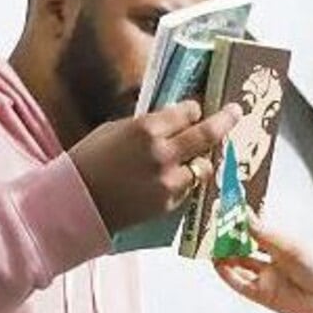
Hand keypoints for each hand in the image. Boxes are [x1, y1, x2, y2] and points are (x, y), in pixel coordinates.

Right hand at [70, 100, 242, 232]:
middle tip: (237, 111)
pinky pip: (189, 188)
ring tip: (197, 157)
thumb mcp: (113, 130)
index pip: (187, 111)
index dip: (193, 109)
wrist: (75, 203)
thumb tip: (169, 119)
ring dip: (203, 159)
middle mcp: (163, 153)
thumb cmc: (87, 162)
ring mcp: (170, 180)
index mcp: (146, 128)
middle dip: (226, 120)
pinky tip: (174, 179)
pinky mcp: (170, 203)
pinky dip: (187, 181)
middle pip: (207, 134)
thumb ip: (145, 126)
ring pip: (203, 165)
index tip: (197, 108)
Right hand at [214, 217, 312, 312]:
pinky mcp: (260, 295)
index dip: (240, 223)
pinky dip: (226, 273)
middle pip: (242, 249)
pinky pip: (238, 283)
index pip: (255, 232)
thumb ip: (264, 234)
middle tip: (214, 228)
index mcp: (280, 247)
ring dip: (224, 256)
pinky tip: (218, 263)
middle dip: (228, 239)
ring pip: (237, 266)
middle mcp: (271, 263)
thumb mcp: (288, 246)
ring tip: (212, 244)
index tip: (227, 211)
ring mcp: (265, 279)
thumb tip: (246, 216)